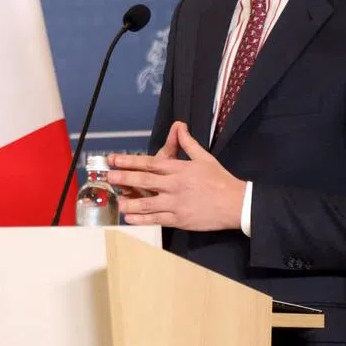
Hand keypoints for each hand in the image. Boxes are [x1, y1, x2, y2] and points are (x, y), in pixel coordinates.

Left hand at [107, 121, 245, 230]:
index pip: (150, 163)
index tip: (114, 160)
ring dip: (130, 202)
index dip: (130, 161)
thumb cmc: (219, 179)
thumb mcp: (204, 158)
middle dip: (124, 179)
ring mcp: (176, 204)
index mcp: (179, 169)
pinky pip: (157, 220)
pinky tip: (130, 218)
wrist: (236, 204)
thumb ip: (188, 143)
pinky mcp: (180, 220)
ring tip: (116, 201)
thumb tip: (179, 126)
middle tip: (109, 177)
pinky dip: (142, 219)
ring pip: (147, 203)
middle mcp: (174, 185)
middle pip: (144, 181)